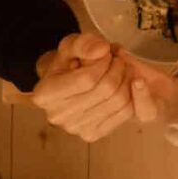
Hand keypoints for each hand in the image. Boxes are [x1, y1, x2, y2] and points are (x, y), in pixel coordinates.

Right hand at [30, 34, 167, 140]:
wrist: (66, 84)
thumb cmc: (69, 62)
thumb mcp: (72, 45)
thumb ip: (85, 43)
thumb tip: (101, 50)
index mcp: (45, 95)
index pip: (88, 78)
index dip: (104, 62)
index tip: (107, 54)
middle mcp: (57, 116)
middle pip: (105, 90)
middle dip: (118, 69)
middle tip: (118, 60)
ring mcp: (75, 129)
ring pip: (118, 101)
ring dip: (126, 80)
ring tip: (120, 70)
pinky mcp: (93, 134)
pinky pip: (125, 113)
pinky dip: (132, 96)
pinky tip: (123, 86)